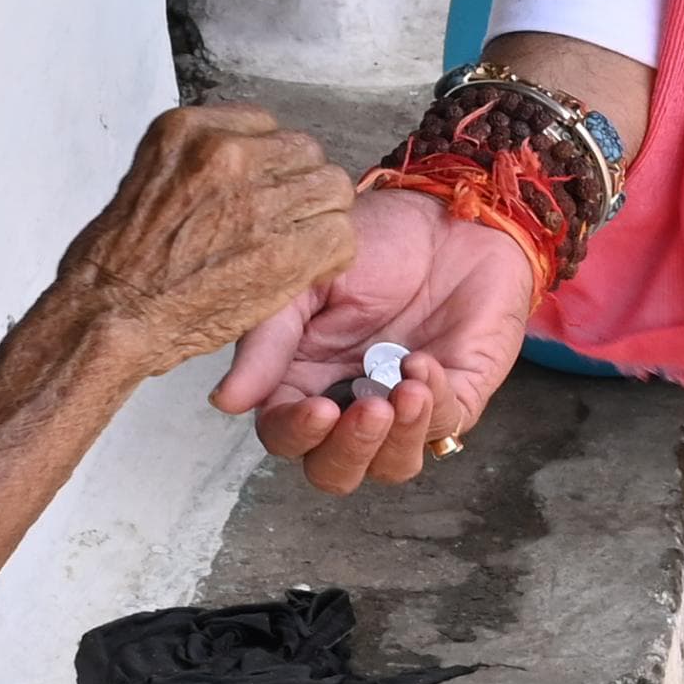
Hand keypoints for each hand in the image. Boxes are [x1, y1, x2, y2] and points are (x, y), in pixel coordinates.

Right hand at [51, 104, 357, 375]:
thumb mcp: (150, 175)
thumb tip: (247, 164)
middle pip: (306, 152)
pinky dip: (328, 257)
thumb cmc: (119, 259)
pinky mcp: (283, 248)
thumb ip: (201, 161)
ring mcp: (258, 199)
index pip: (267, 126)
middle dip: (298, 187)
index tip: (259, 190)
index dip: (269, 163)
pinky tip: (301, 270)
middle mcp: (226, 153)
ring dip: (318, 218)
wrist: (110, 313)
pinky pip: (339, 235)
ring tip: (292, 245)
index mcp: (190, 129)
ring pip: (332, 189)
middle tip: (278, 222)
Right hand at [214, 182, 535, 491]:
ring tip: (406, 391)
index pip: (284, 434)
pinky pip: (445, 430)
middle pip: (334, 469)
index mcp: (303, 377)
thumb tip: (226, 401)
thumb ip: (269, 340)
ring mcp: (404, 407)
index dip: (296, 434)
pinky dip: (435, 404)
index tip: (317, 409)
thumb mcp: (308, 279)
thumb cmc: (378, 239)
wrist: (452, 214)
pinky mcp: (456, 399)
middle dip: (349, 452)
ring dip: (396, 441)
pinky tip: (424, 363)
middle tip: (369, 409)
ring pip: (391, 467)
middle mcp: (350, 401)